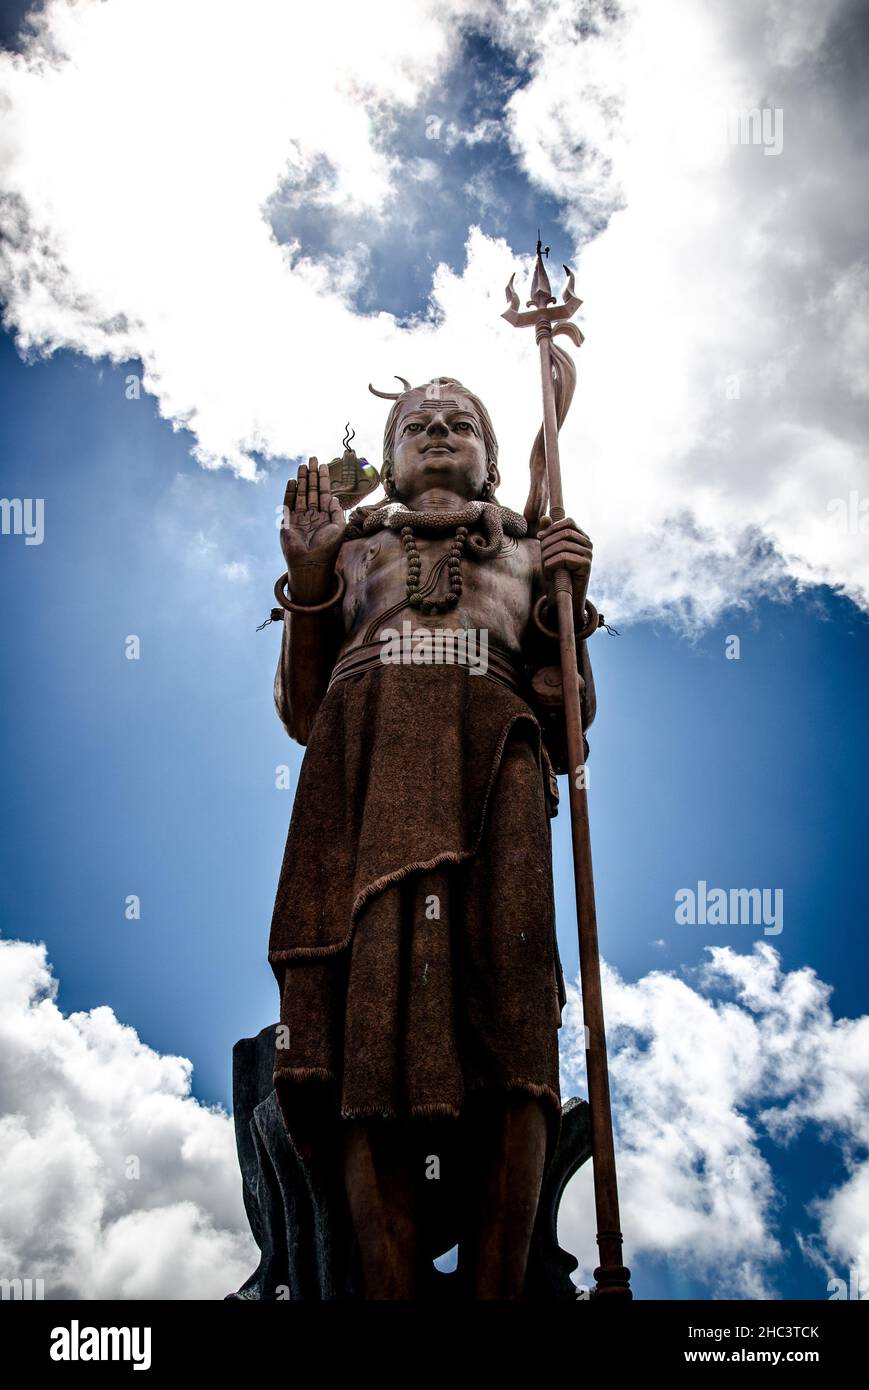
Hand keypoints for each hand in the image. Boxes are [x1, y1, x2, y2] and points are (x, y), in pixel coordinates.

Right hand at [281, 456, 344, 571]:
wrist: (310, 562)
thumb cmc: (327, 548)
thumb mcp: (339, 529)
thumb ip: (337, 512)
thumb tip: (334, 497)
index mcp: (325, 516)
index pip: (324, 492)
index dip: (324, 479)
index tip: (323, 465)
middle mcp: (312, 515)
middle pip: (312, 489)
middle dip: (312, 474)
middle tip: (312, 459)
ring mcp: (300, 517)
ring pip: (300, 493)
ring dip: (301, 479)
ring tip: (302, 465)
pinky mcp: (289, 521)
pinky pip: (289, 503)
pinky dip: (290, 492)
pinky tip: (292, 481)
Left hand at [538, 516, 592, 579]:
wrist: (565, 597)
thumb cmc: (558, 573)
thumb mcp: (550, 551)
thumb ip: (548, 534)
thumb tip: (545, 518)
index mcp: (581, 537)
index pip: (569, 522)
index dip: (552, 528)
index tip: (540, 538)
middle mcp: (588, 543)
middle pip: (564, 533)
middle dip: (548, 543)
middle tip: (541, 556)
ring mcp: (589, 554)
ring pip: (563, 545)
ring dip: (548, 556)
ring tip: (544, 566)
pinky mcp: (586, 565)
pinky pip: (564, 558)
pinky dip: (551, 564)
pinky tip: (549, 573)